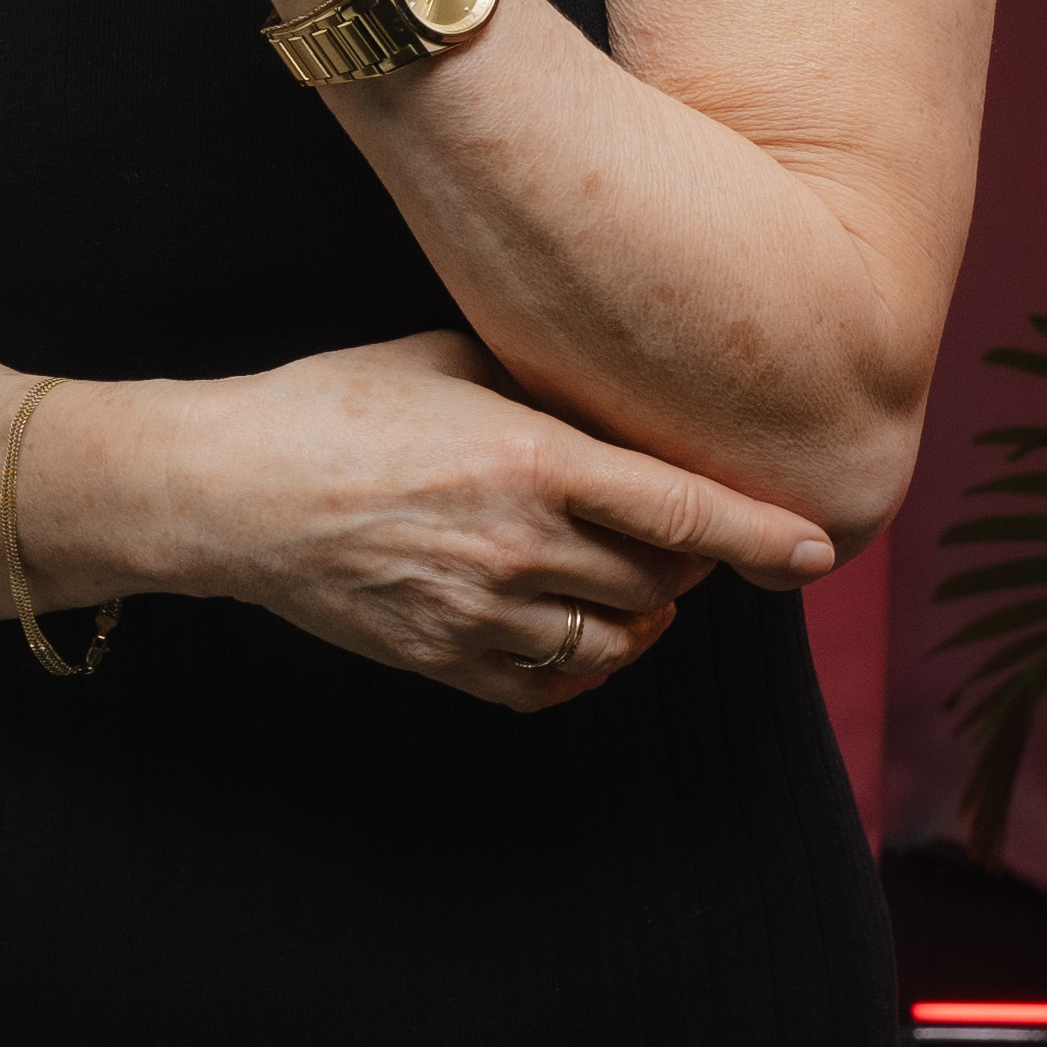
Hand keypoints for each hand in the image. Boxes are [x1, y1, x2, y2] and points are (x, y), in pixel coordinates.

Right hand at [89, 333, 836, 713]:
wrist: (229, 491)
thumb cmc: (335, 405)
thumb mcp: (447, 360)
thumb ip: (543, 384)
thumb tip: (623, 391)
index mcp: (529, 460)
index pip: (680, 507)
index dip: (760, 534)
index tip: (816, 549)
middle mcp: (518, 545)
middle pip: (661, 575)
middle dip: (684, 554)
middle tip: (669, 522)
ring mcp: (481, 615)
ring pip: (619, 639)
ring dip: (640, 610)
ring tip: (620, 571)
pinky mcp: (445, 663)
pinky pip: (554, 685)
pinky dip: (583, 659)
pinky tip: (570, 618)